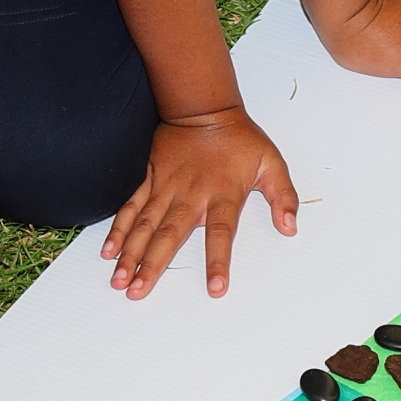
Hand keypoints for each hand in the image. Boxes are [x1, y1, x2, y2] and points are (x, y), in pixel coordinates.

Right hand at [101, 109, 299, 298]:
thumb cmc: (238, 138)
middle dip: (152, 265)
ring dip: (131, 254)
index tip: (215, 288)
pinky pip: (131, 208)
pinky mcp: (150, 181)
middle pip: (169, 236)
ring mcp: (166, 189)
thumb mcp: (271, 163)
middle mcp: (191, 195)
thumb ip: (284, 196)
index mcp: (223, 195)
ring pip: (144, 226)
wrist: (204, 109)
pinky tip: (110, 251)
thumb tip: (290, 226)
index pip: (221, 234)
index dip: (218, 261)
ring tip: (120, 280)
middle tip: (138, 292)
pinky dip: (119, 229)